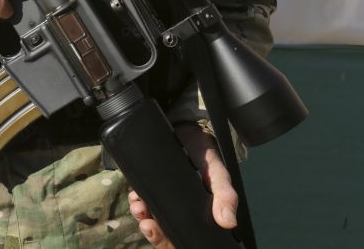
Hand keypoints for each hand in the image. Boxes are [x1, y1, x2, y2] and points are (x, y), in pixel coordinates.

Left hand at [128, 123, 238, 248]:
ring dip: (142, 216)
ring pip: (151, 216)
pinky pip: (140, 199)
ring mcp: (163, 196)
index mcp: (196, 211)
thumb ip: (225, 195)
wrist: (185, 127)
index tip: (161, 235)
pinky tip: (135, 197)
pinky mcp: (149, 184)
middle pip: (164, 229)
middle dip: (154, 231)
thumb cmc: (205, 153)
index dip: (171, 239)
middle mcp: (178, 206)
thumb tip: (228, 222)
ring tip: (139, 208)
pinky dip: (136, 201)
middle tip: (147, 224)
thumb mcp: (217, 173)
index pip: (183, 232)